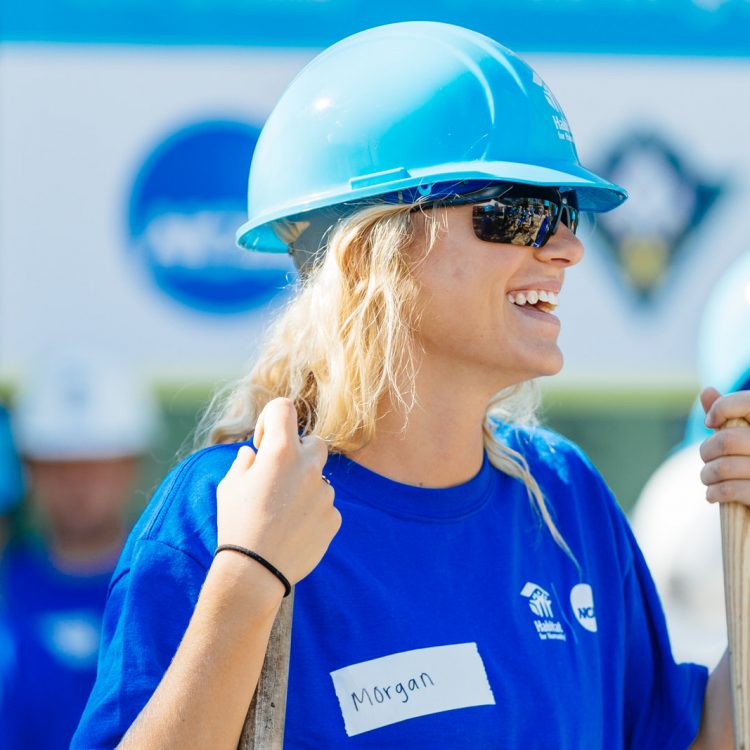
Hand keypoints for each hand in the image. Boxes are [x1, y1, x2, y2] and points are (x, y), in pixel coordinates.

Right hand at [215, 398, 341, 585]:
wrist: (255, 572)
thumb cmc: (236, 524)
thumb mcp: (230, 486)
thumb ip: (245, 463)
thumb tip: (253, 455)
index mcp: (279, 452)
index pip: (283, 408)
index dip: (271, 419)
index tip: (263, 444)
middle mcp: (307, 467)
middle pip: (314, 442)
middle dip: (298, 453)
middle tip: (277, 476)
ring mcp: (324, 493)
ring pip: (318, 479)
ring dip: (303, 487)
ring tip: (280, 513)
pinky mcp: (334, 517)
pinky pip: (324, 505)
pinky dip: (311, 512)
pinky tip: (292, 530)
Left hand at [699, 387, 749, 506]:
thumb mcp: (746, 435)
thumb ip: (730, 414)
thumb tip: (707, 391)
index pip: (748, 402)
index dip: (723, 408)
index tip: (710, 422)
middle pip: (726, 440)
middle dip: (706, 451)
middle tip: (706, 459)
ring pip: (724, 467)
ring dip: (707, 475)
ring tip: (707, 478)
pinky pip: (731, 490)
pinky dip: (714, 492)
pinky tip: (713, 494)